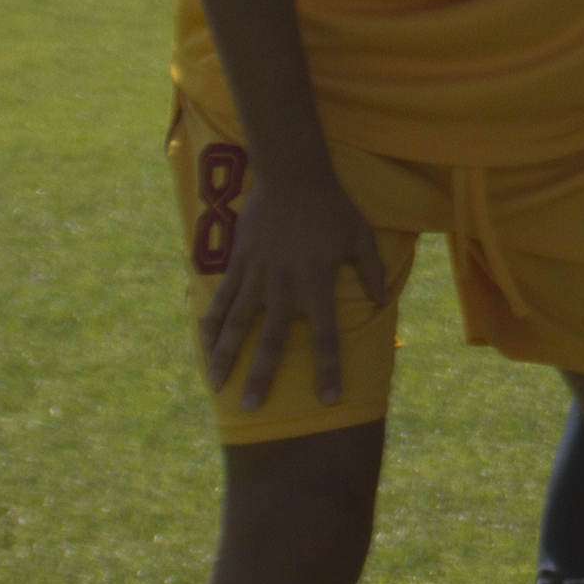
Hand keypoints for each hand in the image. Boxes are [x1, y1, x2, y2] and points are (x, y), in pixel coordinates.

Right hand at [201, 144, 390, 413]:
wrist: (292, 174)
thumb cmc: (332, 206)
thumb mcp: (361, 237)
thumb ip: (372, 272)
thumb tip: (381, 303)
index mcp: (316, 284)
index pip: (325, 338)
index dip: (328, 371)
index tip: (327, 400)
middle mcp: (283, 286)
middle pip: (271, 341)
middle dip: (260, 377)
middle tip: (250, 409)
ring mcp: (255, 275)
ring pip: (236, 324)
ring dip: (225, 356)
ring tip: (216, 384)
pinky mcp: (237, 263)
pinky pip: (221, 299)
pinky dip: (210, 323)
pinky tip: (203, 345)